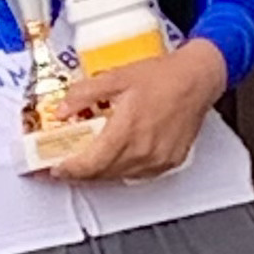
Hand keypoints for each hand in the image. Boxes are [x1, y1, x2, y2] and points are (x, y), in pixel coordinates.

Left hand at [33, 41, 226, 180]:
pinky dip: (122, 169)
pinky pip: (138, 174)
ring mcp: (158, 159)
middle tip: (64, 165)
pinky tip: (114, 158)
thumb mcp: (116, 78)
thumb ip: (84, 95)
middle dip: (79, 172)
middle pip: (102, 173)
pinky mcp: (169, 162)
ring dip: (99, 172)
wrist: (198, 78)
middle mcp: (143, 150)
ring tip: (87, 161)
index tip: (55, 168)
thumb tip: (62, 110)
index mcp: (127, 130)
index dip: (69, 170)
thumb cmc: (164, 76)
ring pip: (119, 176)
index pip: (90, 164)